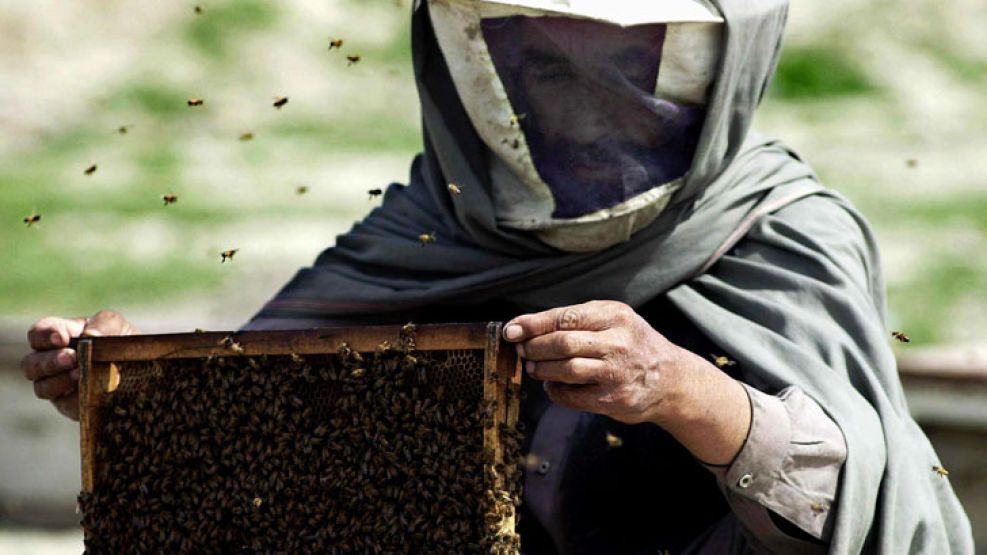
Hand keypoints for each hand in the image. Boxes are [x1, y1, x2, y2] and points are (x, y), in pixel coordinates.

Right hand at [21, 310, 139, 420]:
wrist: (141, 369)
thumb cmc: (122, 341)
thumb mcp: (117, 326)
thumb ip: (104, 324)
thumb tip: (90, 335)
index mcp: (59, 336)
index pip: (37, 334)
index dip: (44, 336)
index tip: (61, 338)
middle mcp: (51, 362)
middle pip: (30, 364)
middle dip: (49, 361)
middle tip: (72, 359)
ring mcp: (58, 386)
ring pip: (41, 388)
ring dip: (59, 381)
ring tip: (81, 374)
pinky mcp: (71, 406)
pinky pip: (66, 405)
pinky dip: (77, 397)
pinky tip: (91, 390)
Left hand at [504, 300, 750, 463]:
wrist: (671, 379)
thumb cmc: (632, 345)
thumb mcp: (614, 320)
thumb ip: (578, 321)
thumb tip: (528, 329)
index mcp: (615, 315)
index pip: (565, 317)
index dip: (532, 324)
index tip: (510, 330)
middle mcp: (619, 341)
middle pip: (563, 343)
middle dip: (535, 348)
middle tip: (523, 351)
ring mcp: (618, 372)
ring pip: (567, 369)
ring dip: (543, 369)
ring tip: (535, 368)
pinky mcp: (615, 398)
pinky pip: (574, 396)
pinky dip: (556, 392)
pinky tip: (553, 387)